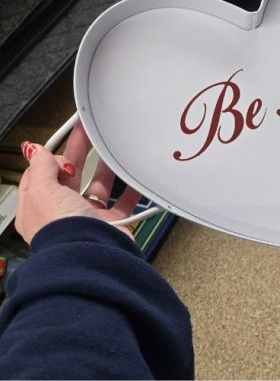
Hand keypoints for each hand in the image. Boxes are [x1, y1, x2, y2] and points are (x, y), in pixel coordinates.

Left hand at [15, 122, 140, 243]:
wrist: (90, 255)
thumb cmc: (60, 230)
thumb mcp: (41, 191)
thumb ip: (41, 168)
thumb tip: (36, 151)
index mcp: (38, 207)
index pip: (41, 174)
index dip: (52, 156)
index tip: (65, 137)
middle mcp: (63, 213)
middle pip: (71, 176)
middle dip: (80, 153)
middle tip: (89, 133)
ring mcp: (88, 218)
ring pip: (98, 188)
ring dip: (106, 169)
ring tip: (113, 151)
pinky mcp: (111, 225)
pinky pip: (123, 204)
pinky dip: (131, 191)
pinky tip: (134, 178)